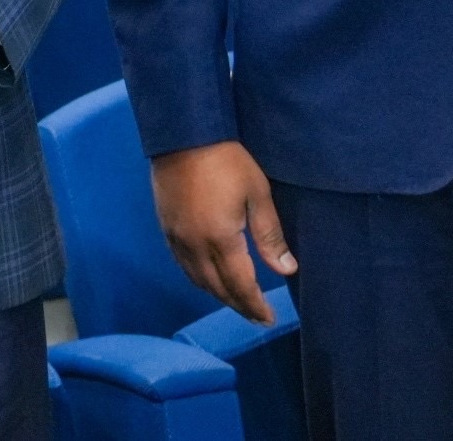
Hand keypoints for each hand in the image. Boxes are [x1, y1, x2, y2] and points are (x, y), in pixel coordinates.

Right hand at [150, 140, 296, 324]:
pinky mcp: (165, 227)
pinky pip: (182, 265)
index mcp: (220, 239)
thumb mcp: (257, 192)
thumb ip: (270, 235)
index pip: (240, 285)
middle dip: (238, 305)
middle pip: (217, 288)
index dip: (255, 305)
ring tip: (236, 301)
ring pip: (197, 280)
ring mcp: (176, 237)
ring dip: (218, 294)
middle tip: (256, 316)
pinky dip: (198, 278)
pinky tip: (208, 277)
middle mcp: (194, 246)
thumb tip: (286, 270)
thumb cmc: (226, 159)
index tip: (268, 319)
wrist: (183, 132)